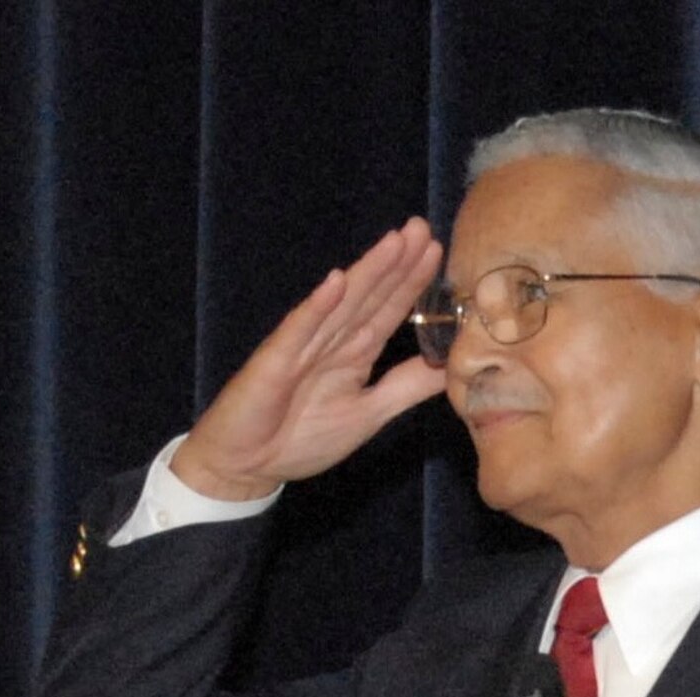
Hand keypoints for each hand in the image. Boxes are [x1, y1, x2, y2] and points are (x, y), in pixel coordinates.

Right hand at [172, 218, 445, 499]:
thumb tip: (452, 367)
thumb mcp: (370, 414)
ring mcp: (302, 348)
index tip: (437, 251)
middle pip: (369, 297)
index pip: (388, 310)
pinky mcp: (274, 363)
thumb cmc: (301, 439)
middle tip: (423, 228)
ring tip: (395, 242)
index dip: (411, 281)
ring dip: (367, 273)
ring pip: (341, 306)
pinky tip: (336, 283)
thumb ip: (408, 387)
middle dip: (396, 263)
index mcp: (354, 354)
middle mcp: (331, 342)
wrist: (248, 466)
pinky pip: (298, 331)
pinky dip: (317, 308)